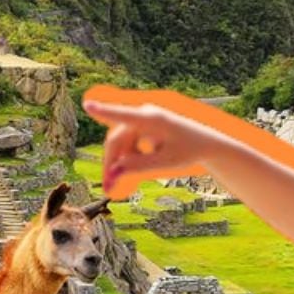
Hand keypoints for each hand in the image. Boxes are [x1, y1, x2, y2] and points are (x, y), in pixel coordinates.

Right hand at [83, 97, 223, 197]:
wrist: (205, 143)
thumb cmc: (188, 150)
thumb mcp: (165, 162)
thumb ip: (139, 166)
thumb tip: (114, 172)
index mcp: (153, 119)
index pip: (124, 116)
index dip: (105, 112)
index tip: (88, 105)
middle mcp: (144, 114)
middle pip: (117, 140)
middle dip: (111, 164)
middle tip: (108, 188)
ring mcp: (142, 119)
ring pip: (120, 143)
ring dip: (119, 163)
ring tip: (120, 185)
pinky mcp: (142, 125)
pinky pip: (127, 143)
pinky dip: (128, 157)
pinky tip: (137, 167)